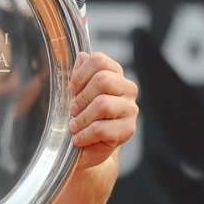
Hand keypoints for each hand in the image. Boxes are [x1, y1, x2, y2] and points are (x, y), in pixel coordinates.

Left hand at [67, 51, 137, 170]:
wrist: (88, 147)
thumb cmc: (82, 115)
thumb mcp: (76, 92)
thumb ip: (79, 73)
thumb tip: (82, 56)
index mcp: (115, 73)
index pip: (99, 60)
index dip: (80, 74)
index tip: (72, 89)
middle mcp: (127, 88)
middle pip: (102, 80)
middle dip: (81, 97)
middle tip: (72, 110)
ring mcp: (131, 109)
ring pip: (103, 104)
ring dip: (82, 118)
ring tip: (74, 126)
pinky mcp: (129, 130)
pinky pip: (102, 128)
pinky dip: (85, 135)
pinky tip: (79, 138)